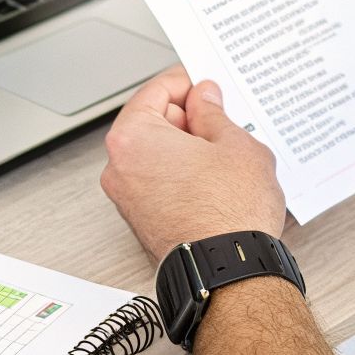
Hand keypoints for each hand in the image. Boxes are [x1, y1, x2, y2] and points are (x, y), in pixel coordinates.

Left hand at [100, 66, 285, 263]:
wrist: (229, 272)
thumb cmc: (229, 215)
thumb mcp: (235, 144)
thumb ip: (214, 113)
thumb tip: (205, 98)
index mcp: (133, 138)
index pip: (156, 90)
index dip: (187, 82)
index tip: (207, 83)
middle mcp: (120, 167)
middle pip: (153, 122)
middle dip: (189, 117)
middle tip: (223, 120)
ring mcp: (128, 198)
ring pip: (158, 154)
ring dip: (188, 148)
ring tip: (226, 155)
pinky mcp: (142, 220)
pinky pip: (160, 181)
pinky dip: (183, 175)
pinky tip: (216, 181)